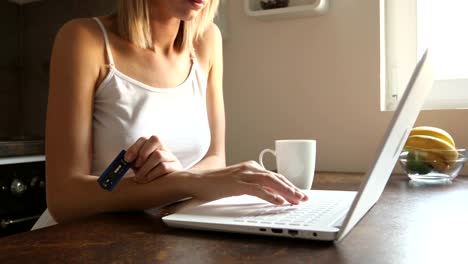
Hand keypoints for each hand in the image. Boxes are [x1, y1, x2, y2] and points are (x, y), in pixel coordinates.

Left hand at [124, 136, 182, 183]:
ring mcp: (171, 157)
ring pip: (158, 155)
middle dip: (142, 153)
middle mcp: (164, 148)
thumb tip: (122, 161)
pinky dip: (152, 174)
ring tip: (139, 177)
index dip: (134, 148)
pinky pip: (163, 167)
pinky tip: (146, 180)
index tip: (127, 159)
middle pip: (155, 139)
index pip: (145, 139)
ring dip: (145, 167)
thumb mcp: (139, 166)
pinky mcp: (176, 167)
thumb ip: (132, 161)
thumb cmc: (149, 173)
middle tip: (136, 166)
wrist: (164, 185)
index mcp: (154, 145)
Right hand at [190, 161, 307, 204]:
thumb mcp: (240, 184)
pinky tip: (279, 202)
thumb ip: (256, 187)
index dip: (290, 185)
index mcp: (252, 167)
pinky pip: (257, 189)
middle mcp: (250, 168)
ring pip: (270, 182)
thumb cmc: (217, 184)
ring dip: (285, 192)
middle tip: (303, 198)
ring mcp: (243, 174)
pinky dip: (270, 196)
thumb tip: (274, 195)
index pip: (275, 176)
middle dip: (292, 189)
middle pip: (276, 178)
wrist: (197, 181)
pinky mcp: (236, 183)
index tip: (300, 194)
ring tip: (295, 200)